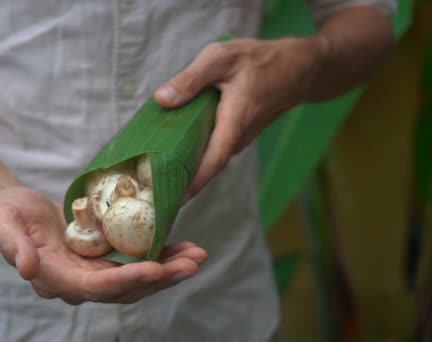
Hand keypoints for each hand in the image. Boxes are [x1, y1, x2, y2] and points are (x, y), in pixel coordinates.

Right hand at [0, 186, 207, 303]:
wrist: (17, 210)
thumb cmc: (7, 214)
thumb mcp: (2, 223)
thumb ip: (12, 246)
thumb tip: (26, 268)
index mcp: (56, 278)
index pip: (95, 287)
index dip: (126, 280)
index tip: (155, 269)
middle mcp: (79, 282)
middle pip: (125, 288)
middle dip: (160, 278)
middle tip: (192, 263)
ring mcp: (94, 272)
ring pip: (136, 279)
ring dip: (168, 270)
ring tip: (197, 255)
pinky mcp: (104, 258)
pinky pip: (135, 261)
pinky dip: (160, 256)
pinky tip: (182, 247)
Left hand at [155, 37, 327, 197]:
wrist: (297, 68)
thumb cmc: (259, 60)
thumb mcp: (222, 58)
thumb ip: (191, 78)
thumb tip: (161, 99)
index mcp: (234, 120)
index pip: (214, 159)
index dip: (195, 181)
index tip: (175, 200)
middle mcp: (238, 136)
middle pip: (209, 166)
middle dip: (184, 181)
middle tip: (155, 193)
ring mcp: (239, 138)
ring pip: (211, 158)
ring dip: (188, 169)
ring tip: (158, 177)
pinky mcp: (238, 135)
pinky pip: (214, 149)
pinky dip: (196, 154)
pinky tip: (174, 152)